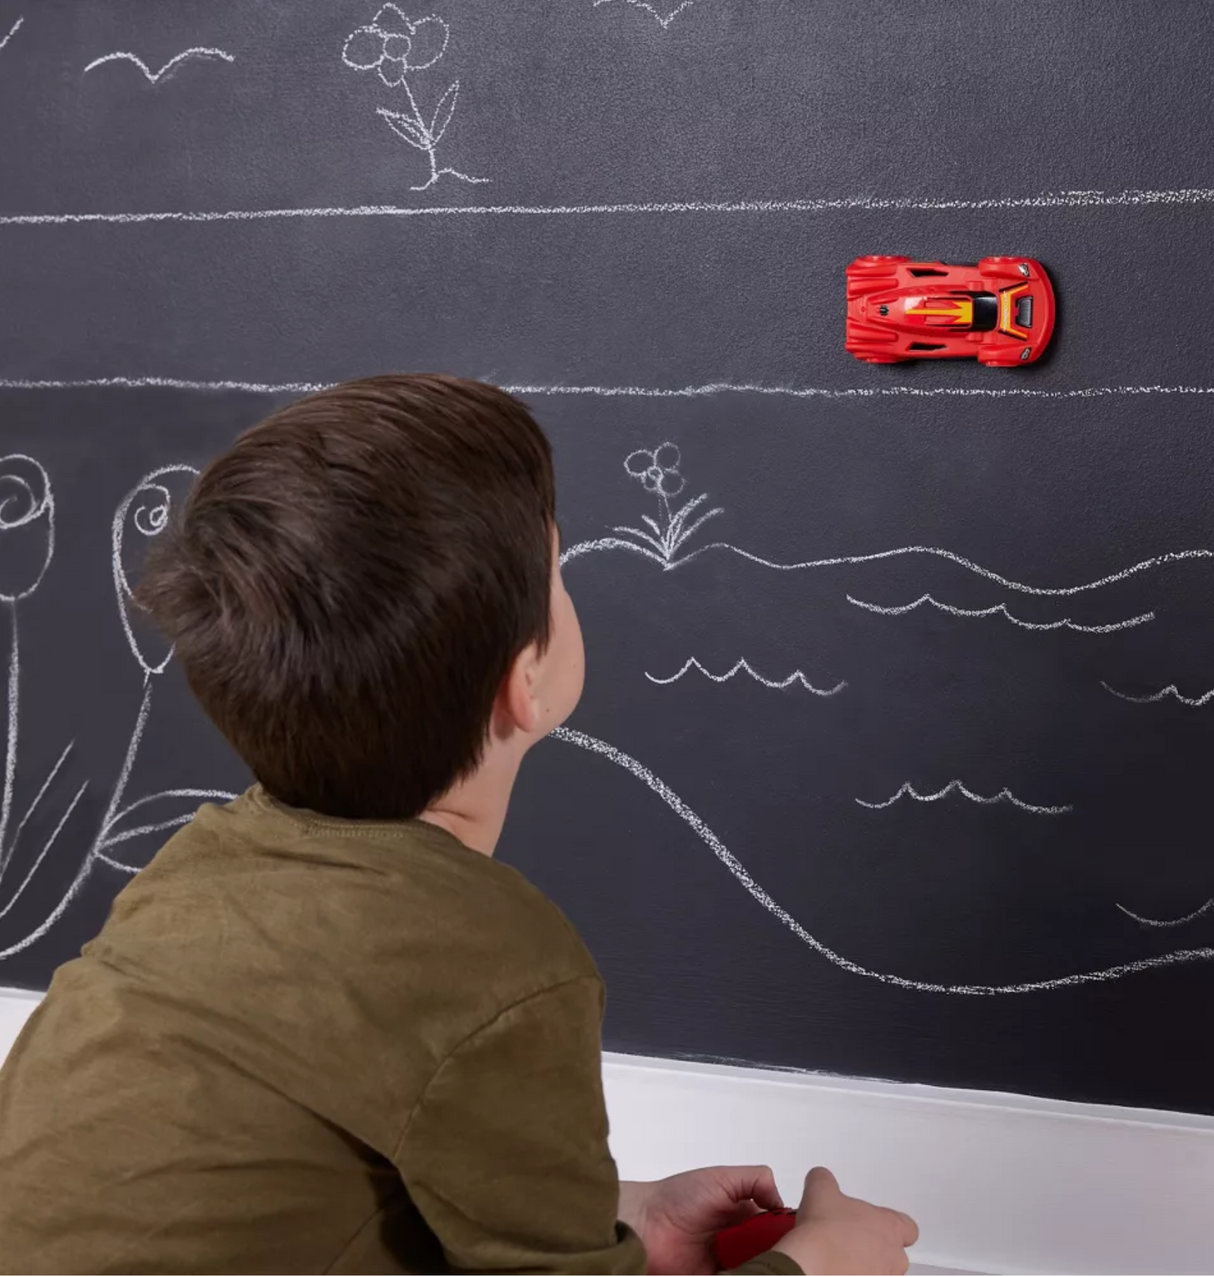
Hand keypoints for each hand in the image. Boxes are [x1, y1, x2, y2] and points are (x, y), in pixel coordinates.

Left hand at [618, 1165, 783, 1274]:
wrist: (644, 1224)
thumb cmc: (677, 1198)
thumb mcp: (721, 1178)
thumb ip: (755, 1180)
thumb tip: (781, 1200)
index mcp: (745, 1217)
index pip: (778, 1230)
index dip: (789, 1234)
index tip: (800, 1238)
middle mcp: (740, 1244)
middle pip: (773, 1255)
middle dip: (779, 1256)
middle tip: (784, 1259)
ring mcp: (729, 1266)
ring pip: (758, 1271)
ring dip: (763, 1269)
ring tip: (766, 1267)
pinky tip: (747, 1275)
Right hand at [773, 1167, 917, 1274]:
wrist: (813, 1267)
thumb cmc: (824, 1232)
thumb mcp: (820, 1189)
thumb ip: (825, 1180)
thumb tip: (821, 1179)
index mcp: (889, 1227)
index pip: (908, 1227)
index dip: (891, 1225)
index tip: (874, 1222)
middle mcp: (893, 1257)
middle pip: (893, 1253)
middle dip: (873, 1248)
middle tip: (848, 1240)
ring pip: (879, 1272)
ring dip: (863, 1266)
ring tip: (836, 1258)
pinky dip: (849, 1275)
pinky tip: (831, 1270)